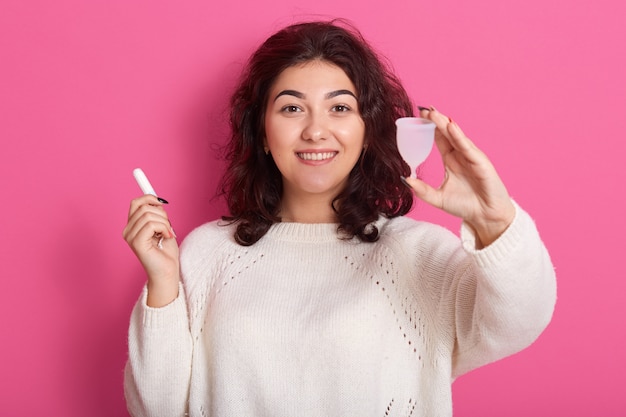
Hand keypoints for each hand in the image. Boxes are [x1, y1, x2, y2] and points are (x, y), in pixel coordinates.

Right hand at [123, 195, 179, 306]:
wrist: (167, 273)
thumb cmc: (166, 253)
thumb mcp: (163, 227)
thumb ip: (157, 214)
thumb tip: (157, 200)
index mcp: (132, 226)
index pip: (136, 203)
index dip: (149, 197)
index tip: (162, 202)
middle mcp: (128, 231)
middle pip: (143, 206)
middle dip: (161, 213)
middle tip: (168, 227)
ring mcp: (130, 237)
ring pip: (148, 215)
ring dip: (165, 222)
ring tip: (167, 234)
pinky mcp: (136, 242)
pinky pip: (152, 224)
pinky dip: (164, 228)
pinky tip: (166, 237)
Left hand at [404, 107, 515, 247]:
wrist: (485, 217)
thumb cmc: (464, 206)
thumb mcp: (437, 198)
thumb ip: (422, 190)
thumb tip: (405, 179)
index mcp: (451, 160)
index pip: (438, 139)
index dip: (428, 128)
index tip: (417, 117)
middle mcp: (461, 155)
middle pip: (446, 133)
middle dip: (435, 120)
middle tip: (422, 110)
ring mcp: (471, 157)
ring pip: (456, 136)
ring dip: (445, 124)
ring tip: (433, 113)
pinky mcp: (481, 162)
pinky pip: (467, 147)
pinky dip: (459, 136)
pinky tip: (450, 127)